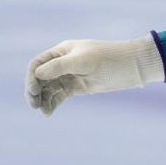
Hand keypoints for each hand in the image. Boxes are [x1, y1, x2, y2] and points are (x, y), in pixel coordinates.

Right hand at [25, 35, 163, 115]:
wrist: (133, 66)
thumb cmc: (110, 59)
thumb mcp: (83, 61)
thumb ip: (59, 66)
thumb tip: (36, 74)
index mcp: (62, 51)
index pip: (38, 64)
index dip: (31, 78)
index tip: (33, 92)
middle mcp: (64, 62)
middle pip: (40, 77)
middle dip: (34, 91)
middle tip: (34, 105)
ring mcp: (71, 75)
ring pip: (49, 88)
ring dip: (43, 99)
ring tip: (43, 111)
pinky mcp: (79, 87)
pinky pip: (60, 95)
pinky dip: (53, 103)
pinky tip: (48, 113)